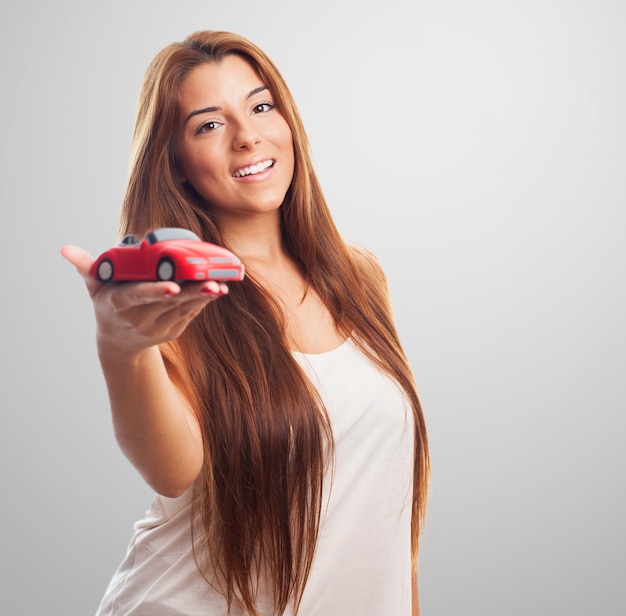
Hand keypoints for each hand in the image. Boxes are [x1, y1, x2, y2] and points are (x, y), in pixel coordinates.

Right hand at [61, 245, 227, 357]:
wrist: (119, 341)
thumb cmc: (108, 304)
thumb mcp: (95, 287)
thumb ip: (86, 267)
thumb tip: (65, 249)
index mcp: (120, 304)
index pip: (138, 296)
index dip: (155, 291)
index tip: (171, 287)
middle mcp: (139, 318)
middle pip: (169, 302)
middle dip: (191, 292)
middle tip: (212, 282)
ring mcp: (158, 328)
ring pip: (184, 308)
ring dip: (204, 296)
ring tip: (220, 283)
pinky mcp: (173, 331)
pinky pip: (191, 313)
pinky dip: (204, 301)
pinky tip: (217, 288)